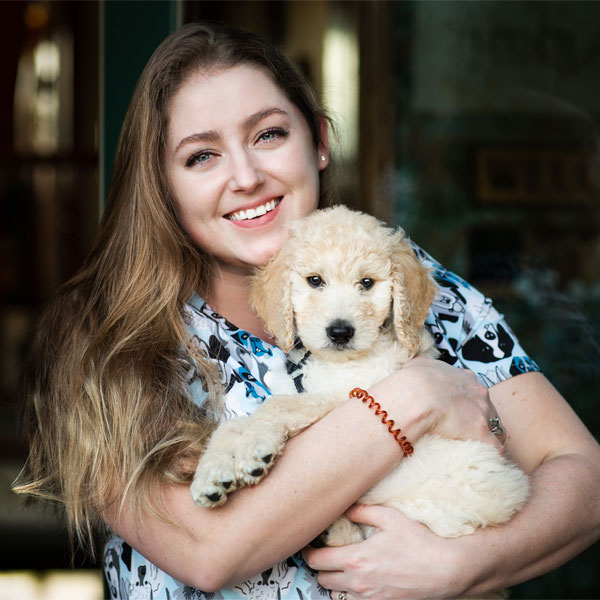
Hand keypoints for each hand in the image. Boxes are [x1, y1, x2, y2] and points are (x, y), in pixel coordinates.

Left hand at [303, 504, 470, 599]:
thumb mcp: (389, 517)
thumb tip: (344, 507)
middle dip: (319, 566)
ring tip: (340, 566)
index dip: (307, 552)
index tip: (308, 545)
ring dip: (333, 581)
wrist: (444, 570)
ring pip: (335, 594)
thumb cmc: (417, 541)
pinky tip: (358, 579)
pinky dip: (350, 593)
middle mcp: (358, 583)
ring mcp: (369, 598)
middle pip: (322, 580)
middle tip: (324, 553)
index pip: (316, 560)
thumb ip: (361, 511)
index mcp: (356, 559)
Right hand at [370, 357, 504, 451]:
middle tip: (466, 430)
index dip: (469, 403)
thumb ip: (425, 365)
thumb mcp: (418, 364)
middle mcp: (479, 393)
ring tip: (477, 448)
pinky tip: (484, 459)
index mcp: (465, 378)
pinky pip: (495, 447)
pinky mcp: (482, 432)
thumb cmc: (413, 381)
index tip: (460, 411)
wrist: (415, 396)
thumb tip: (420, 366)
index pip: (475, 391)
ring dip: (488, 437)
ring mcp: (482, 412)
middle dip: (480, 419)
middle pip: (489, 409)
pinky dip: (491, 453)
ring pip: (496, 428)